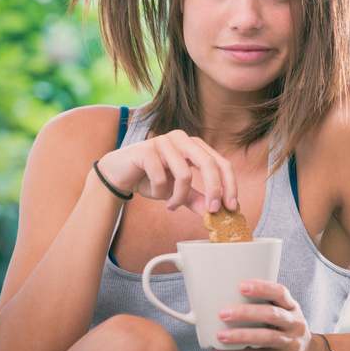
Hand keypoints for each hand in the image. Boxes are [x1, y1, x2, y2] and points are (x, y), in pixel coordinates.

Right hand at [95, 129, 237, 215]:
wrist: (117, 174)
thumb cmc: (150, 178)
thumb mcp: (177, 191)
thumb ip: (197, 198)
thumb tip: (215, 211)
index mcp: (195, 145)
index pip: (221, 163)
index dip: (229, 185)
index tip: (231, 207)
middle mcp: (182, 139)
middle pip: (208, 163)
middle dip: (214, 190)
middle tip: (212, 211)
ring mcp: (164, 141)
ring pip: (184, 174)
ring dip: (178, 197)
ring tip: (171, 205)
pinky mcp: (146, 149)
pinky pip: (161, 177)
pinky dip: (160, 192)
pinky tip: (153, 192)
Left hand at [213, 280, 320, 350]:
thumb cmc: (286, 326)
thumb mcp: (284, 311)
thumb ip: (267, 303)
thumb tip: (229, 295)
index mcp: (292, 307)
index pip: (280, 292)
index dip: (262, 288)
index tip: (241, 286)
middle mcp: (294, 323)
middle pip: (272, 315)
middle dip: (247, 313)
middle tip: (224, 313)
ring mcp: (289, 342)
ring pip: (266, 337)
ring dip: (242, 335)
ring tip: (221, 335)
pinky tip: (222, 350)